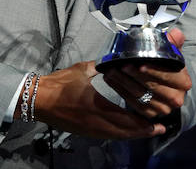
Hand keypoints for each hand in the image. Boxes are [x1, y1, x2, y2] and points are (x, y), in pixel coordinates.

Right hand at [33, 60, 165, 138]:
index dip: (143, 124)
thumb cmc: (59, 84)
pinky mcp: (84, 132)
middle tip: (157, 129)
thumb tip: (115, 59)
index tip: (157, 123)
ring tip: (146, 131)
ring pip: (116, 136)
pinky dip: (120, 134)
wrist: (38, 100)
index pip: (126, 120)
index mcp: (97, 107)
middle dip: (142, 132)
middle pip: (124, 132)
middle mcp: (96, 123)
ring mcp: (90, 130)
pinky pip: (107, 135)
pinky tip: (126, 130)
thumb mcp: (83, 70)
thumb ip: (101, 66)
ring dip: (132, 134)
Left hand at [102, 27, 191, 120]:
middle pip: (153, 87)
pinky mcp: (150, 114)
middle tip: (122, 66)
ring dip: (124, 83)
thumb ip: (173, 43)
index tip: (140, 64)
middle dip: (135, 76)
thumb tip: (176, 33)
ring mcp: (163, 109)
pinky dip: (120, 91)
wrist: (165, 87)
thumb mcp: (172, 54)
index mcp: (184, 82)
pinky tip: (111, 80)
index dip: (154, 71)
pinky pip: (133, 103)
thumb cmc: (166, 67)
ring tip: (112, 71)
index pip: (169, 76)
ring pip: (141, 95)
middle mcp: (176, 99)